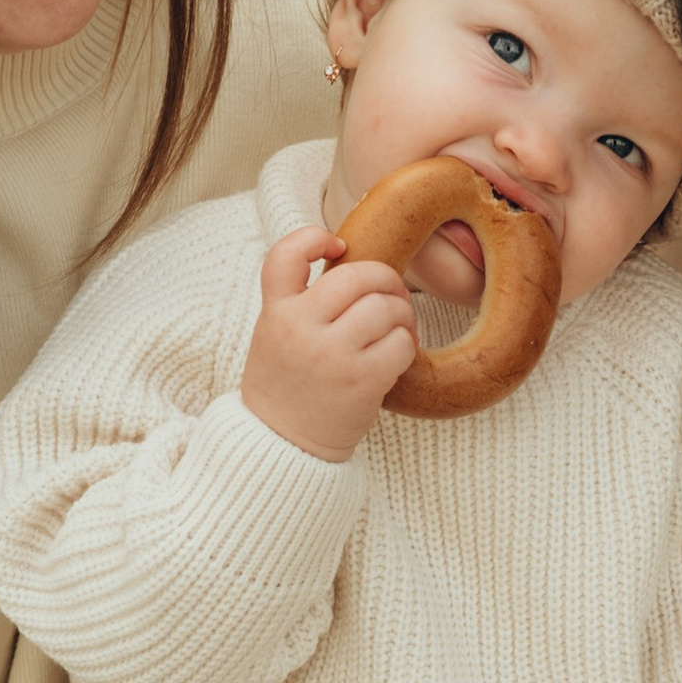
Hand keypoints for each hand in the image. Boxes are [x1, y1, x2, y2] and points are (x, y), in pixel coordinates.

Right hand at [240, 221, 416, 459]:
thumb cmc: (286, 383)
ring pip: (385, 307)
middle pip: (356, 276)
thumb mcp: (274, 332)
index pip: (285, 255)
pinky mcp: (362, 381)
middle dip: (384, 279)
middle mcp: (300, 328)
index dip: (313, 238)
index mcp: (275, 312)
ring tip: (396, 327)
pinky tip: (397, 352)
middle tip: (389, 294)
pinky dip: (406, 344)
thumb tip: (350, 259)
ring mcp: (332, 355)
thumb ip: (300, 299)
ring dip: (401, 313)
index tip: (338, 246)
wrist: (282, 444)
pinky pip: (401, 343)